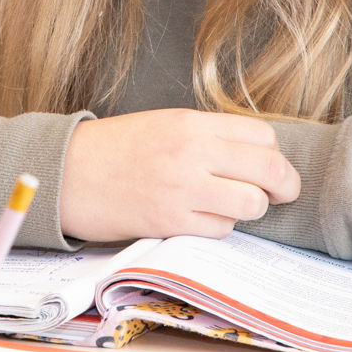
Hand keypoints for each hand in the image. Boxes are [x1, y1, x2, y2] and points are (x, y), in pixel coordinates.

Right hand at [59, 108, 300, 241]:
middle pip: (269, 170)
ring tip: (232, 206)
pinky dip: (219, 227)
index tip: (270, 167)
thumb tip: (257, 157)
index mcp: (193, 122)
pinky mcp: (170, 222)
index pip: (263, 136)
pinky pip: (220, 230)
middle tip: (282, 194)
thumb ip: (209, 136)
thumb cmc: (116, 148)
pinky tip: (201, 218)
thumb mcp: (166, 123)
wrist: (67, 172)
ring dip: (250, 209)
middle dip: (285, 186)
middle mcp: (193, 151)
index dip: (274, 155)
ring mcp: (183, 188)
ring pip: (251, 204)